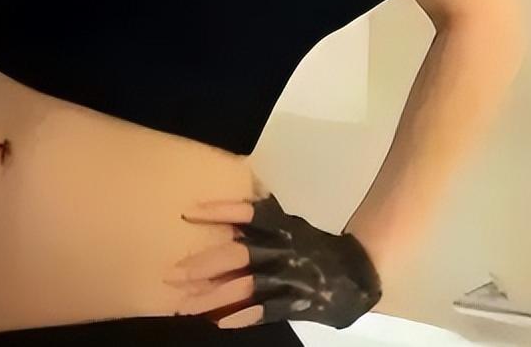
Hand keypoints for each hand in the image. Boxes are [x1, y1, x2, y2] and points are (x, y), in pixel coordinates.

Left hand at [165, 191, 382, 329]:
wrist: (358, 272)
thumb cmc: (315, 246)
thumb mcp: (291, 225)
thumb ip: (264, 220)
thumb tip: (229, 208)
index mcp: (283, 226)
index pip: (248, 214)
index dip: (219, 211)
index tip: (188, 213)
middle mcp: (284, 249)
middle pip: (239, 254)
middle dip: (203, 264)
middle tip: (173, 273)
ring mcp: (290, 277)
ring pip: (247, 286)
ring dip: (213, 296)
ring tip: (185, 305)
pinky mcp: (297, 303)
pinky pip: (266, 310)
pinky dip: (243, 316)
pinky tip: (219, 322)